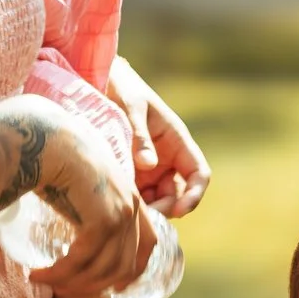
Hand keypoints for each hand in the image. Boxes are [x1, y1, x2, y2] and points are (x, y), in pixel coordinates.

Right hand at [26, 110, 144, 297]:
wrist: (49, 138)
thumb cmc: (60, 159)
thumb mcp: (85, 189)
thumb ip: (91, 210)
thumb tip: (79, 238)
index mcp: (133, 199)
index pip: (147, 246)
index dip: (129, 272)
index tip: (108, 289)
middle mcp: (132, 207)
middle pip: (122, 266)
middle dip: (91, 286)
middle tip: (61, 291)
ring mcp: (120, 213)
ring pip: (100, 268)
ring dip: (69, 282)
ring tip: (41, 280)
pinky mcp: (100, 218)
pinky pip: (81, 260)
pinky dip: (59, 272)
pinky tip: (38, 273)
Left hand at [104, 56, 210, 216]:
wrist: (99, 80)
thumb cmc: (122, 88)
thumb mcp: (131, 108)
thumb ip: (139, 136)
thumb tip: (149, 164)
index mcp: (177, 141)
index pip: (198, 173)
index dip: (194, 194)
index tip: (180, 210)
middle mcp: (167, 158)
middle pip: (177, 195)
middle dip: (164, 209)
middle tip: (142, 217)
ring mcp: (149, 168)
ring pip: (156, 200)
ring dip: (146, 210)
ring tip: (126, 213)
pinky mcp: (130, 174)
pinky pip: (136, 196)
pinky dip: (131, 205)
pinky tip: (116, 206)